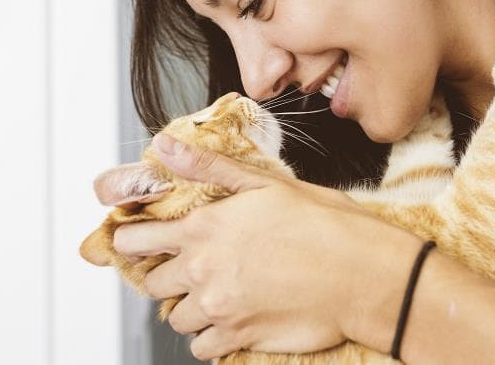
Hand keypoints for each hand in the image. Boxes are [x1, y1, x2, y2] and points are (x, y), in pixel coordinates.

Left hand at [110, 134, 421, 360]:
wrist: (363, 274)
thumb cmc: (324, 225)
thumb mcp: (265, 183)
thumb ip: (208, 168)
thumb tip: (164, 148)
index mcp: (204, 227)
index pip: (136, 239)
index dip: (131, 241)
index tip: (137, 242)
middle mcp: (202, 270)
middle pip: (152, 284)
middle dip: (166, 275)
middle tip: (193, 268)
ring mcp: (218, 308)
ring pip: (176, 318)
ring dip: (190, 307)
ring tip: (220, 293)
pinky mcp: (238, 338)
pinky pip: (202, 348)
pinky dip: (212, 338)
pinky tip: (234, 318)